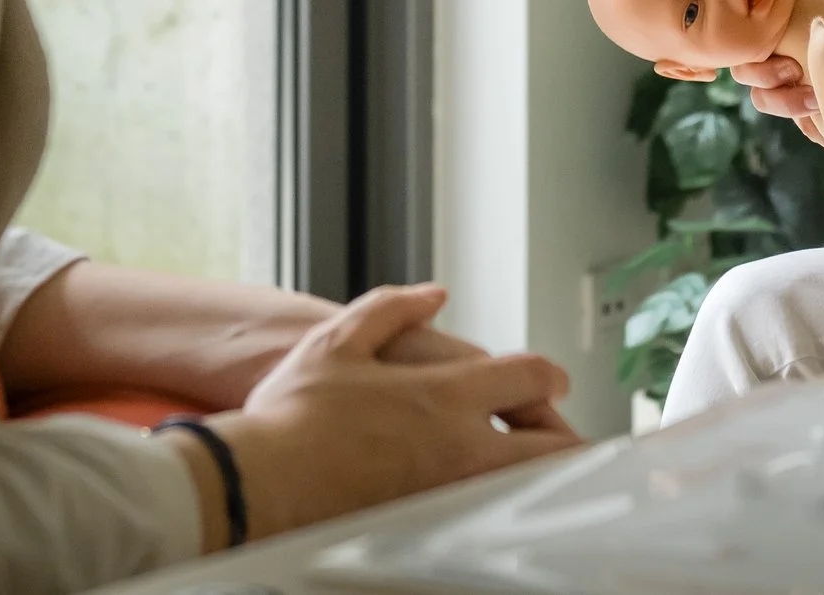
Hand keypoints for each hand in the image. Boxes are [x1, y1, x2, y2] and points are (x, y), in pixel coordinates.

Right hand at [202, 285, 581, 543]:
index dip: (550, 376)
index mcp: (446, 394)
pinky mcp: (426, 528)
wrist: (259, 482)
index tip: (553, 381)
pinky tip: (483, 499)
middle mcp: (459, 447)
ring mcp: (447, 493)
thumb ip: (392, 308)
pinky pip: (482, 515)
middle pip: (549, 446)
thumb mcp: (339, 339)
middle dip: (565, 438)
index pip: (529, 379)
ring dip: (533, 474)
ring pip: (521, 487)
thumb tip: (432, 294)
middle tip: (562, 437)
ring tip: (531, 469)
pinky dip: (493, 503)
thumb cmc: (291, 412)